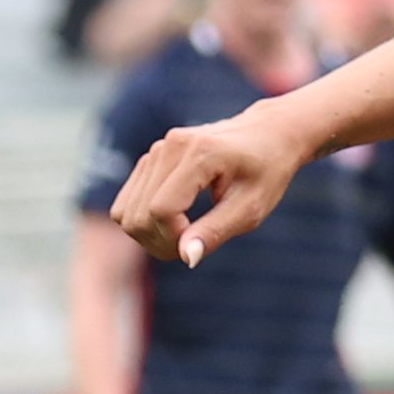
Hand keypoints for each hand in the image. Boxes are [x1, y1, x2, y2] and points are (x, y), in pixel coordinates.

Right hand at [108, 102, 304, 266]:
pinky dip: (145, 223)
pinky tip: (176, 223)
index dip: (174, 239)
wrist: (267, 135)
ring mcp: (156, 150)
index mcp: (199, 153)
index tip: (201, 244)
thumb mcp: (251, 208)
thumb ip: (216, 231)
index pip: (161, 210)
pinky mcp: (150, 159)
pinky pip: (127, 204)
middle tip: (195, 245)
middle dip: (161, 243)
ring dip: (151, 236)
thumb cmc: (266, 173)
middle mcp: (171, 146)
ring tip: (187, 235)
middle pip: (138, 215)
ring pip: (126, 212)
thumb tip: (187, 258)